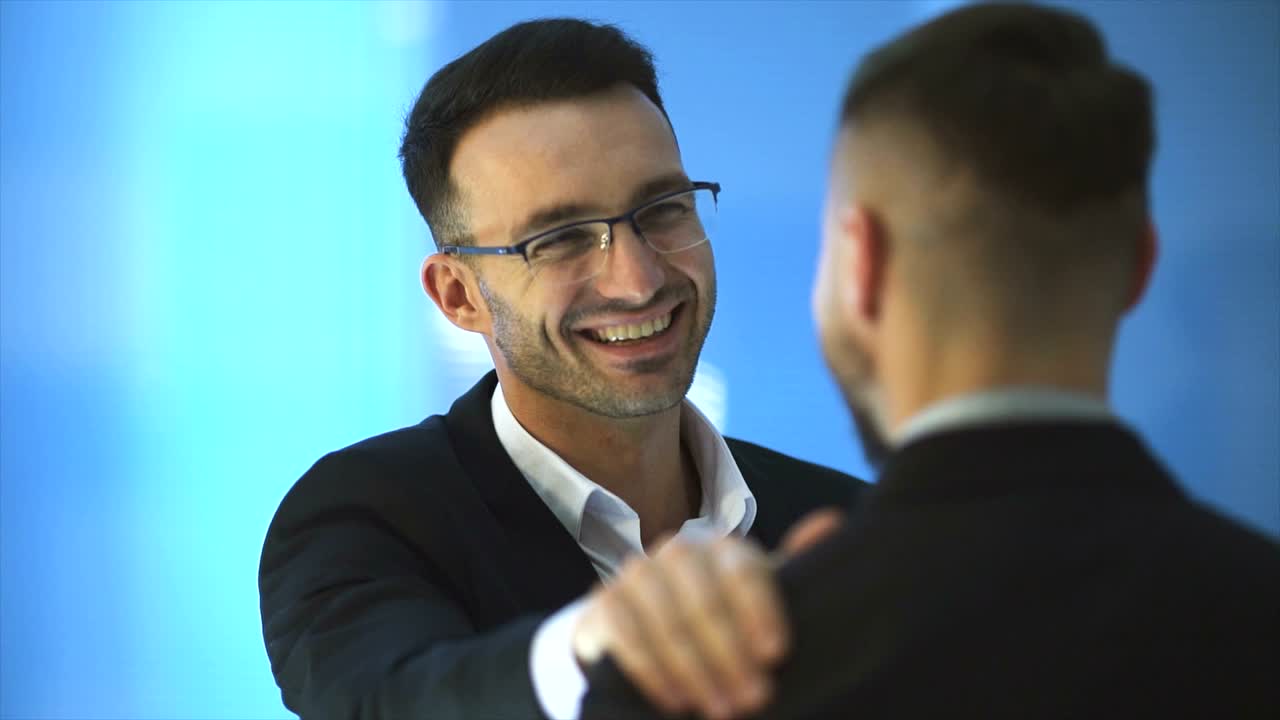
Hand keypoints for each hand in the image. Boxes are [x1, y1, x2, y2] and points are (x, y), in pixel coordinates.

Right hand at [573, 508, 843, 718]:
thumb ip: (794, 567)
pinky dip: (652, 671)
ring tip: (720, 709)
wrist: (646, 629)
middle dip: (731, 655)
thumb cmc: (720, 618)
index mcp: (723, 549)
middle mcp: (679, 553)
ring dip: (695, 670)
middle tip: (753, 699)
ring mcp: (638, 574)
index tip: (776, 654)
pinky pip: (627, 634)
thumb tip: (832, 522)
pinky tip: (675, 701)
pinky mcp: (605, 602)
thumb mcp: (761, 600)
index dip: (760, 612)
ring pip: (667, 621)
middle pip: (704, 601)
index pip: (742, 570)